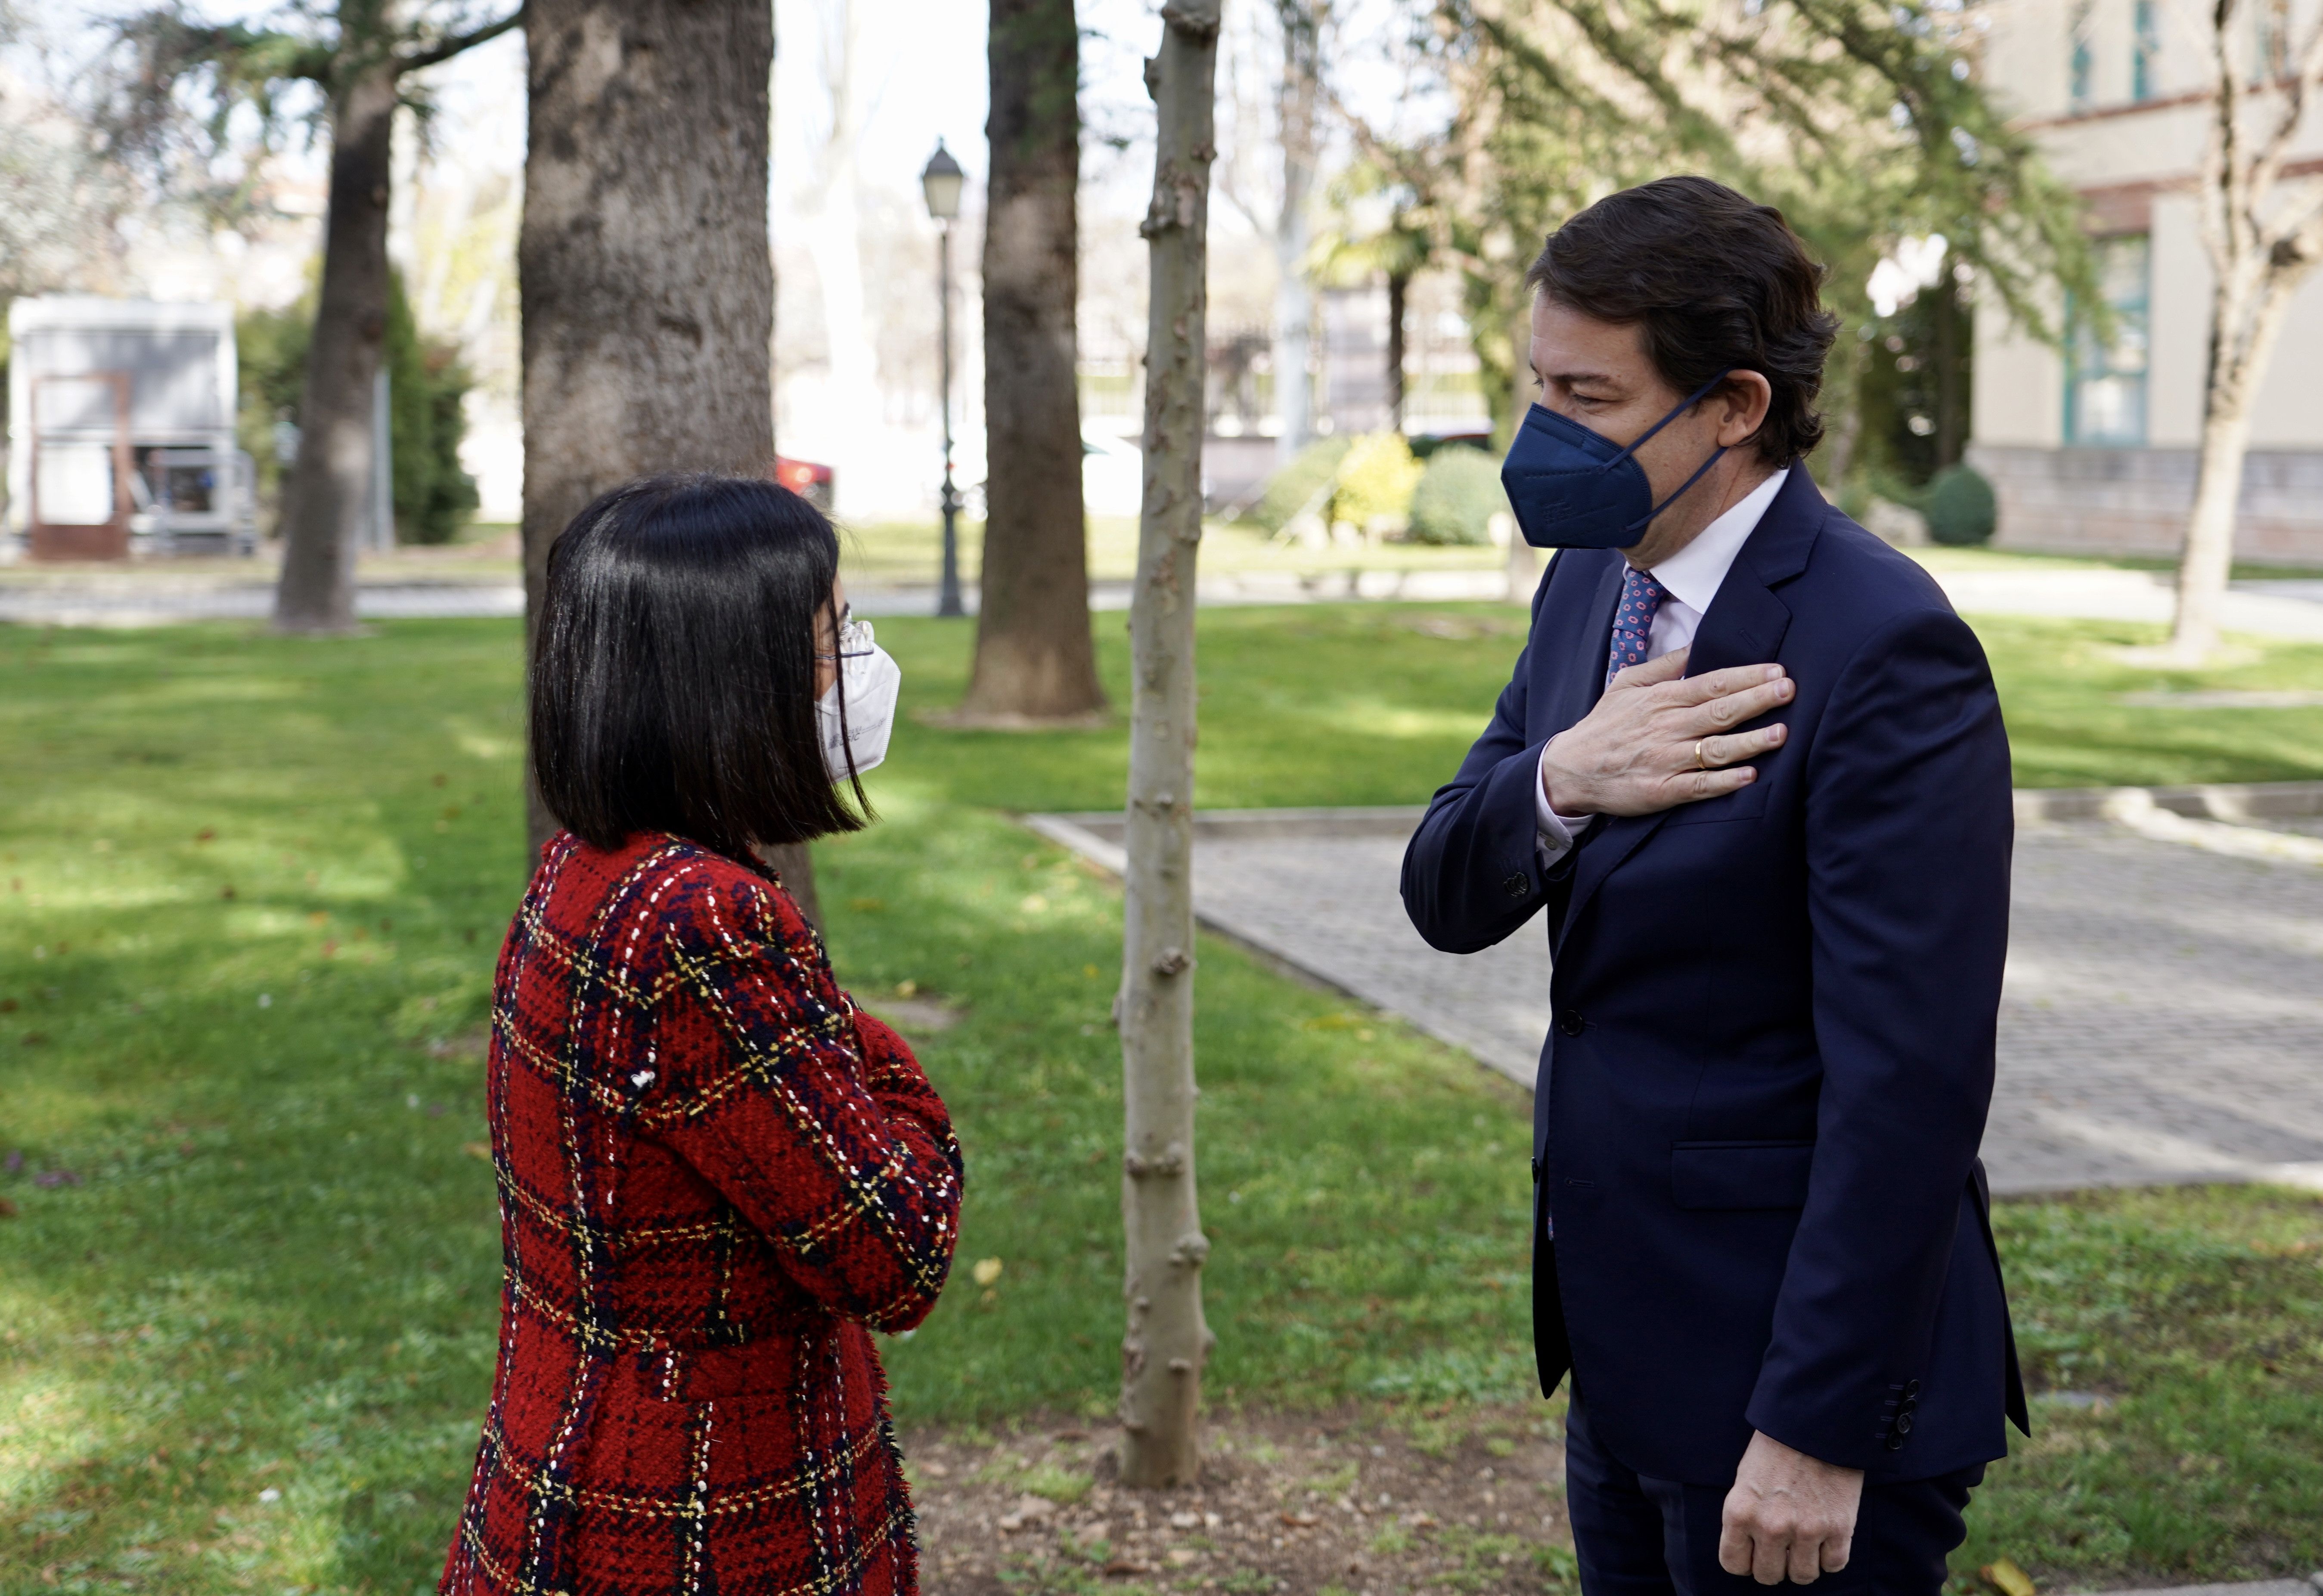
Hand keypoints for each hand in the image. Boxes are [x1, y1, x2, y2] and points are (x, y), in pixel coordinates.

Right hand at [1540, 647, 1791, 816]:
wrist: (1569, 769)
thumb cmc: (1603, 726)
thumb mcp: (1626, 684)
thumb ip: (1664, 665)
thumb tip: (1697, 643)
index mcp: (1661, 700)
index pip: (1711, 684)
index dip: (1746, 677)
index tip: (1776, 670)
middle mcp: (1666, 728)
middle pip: (1719, 711)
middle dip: (1757, 699)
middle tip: (1789, 690)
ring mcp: (1664, 761)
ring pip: (1714, 749)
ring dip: (1749, 741)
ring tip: (1780, 733)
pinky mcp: (1660, 791)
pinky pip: (1697, 786)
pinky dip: (1723, 782)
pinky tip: (1748, 776)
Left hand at [1718, 1430, 1863, 1584]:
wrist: (1814, 1422)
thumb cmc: (1775, 1448)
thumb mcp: (1744, 1480)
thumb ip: (1745, 1517)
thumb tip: (1750, 1550)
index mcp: (1739, 1512)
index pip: (1734, 1564)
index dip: (1745, 1561)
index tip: (1753, 1553)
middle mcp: (1770, 1526)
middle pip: (1768, 1575)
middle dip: (1774, 1565)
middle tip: (1782, 1549)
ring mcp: (1806, 1530)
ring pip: (1803, 1576)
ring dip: (1803, 1563)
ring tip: (1804, 1543)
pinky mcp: (1838, 1528)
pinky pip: (1834, 1565)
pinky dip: (1831, 1556)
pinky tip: (1826, 1538)